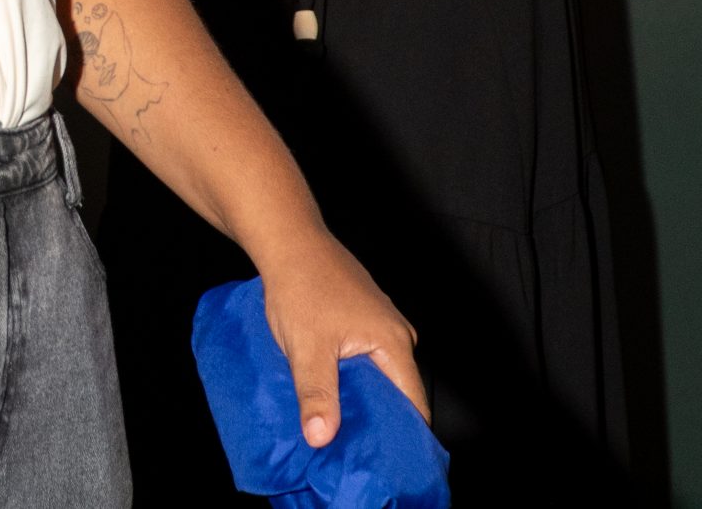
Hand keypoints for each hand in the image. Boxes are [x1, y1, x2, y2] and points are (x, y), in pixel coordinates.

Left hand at [253, 230, 427, 446]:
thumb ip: (317, 394)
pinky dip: (352, 377)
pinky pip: (366, 358)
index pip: (414, 405)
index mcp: (395, 343)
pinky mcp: (362, 318)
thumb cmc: (300, 286)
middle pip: (398, 392)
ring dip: (362, 398)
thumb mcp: (305, 347)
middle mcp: (397, 333)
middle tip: (353, 448)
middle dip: (378, 421)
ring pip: (379, 375)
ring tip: (339, 424)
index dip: (403, 436)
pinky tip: (330, 390)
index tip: (384, 460)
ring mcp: (381, 323)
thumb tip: (322, 437)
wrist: (287, 241)